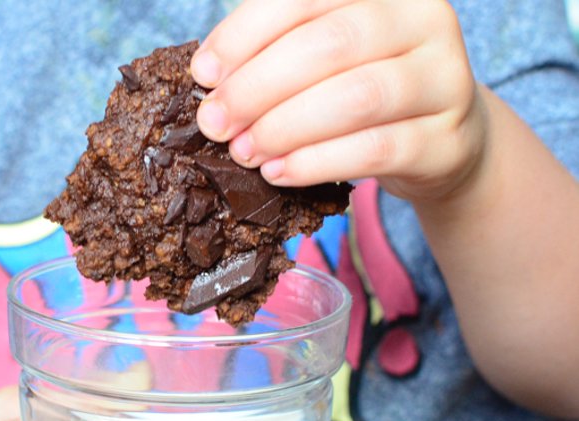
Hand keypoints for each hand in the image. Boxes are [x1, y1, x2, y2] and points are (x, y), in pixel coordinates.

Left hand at [192, 0, 486, 201]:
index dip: (245, 34)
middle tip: (215, 124)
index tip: (203, 74)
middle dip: (257, 88)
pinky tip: (278, 173)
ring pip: (355, 98)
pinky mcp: (444, 141)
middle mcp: (423, 20)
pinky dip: (315, 164)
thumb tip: (209, 78)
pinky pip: (373, 150)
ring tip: (244, 152)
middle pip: (329, 45)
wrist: (443, 142)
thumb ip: (279, 54)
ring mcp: (444, 80)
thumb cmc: (368, 91)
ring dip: (284, 129)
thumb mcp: (329, 59)